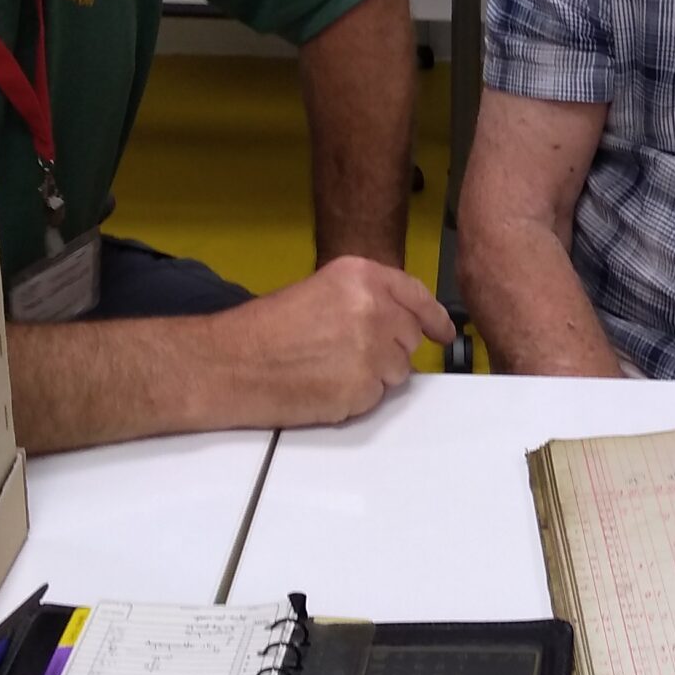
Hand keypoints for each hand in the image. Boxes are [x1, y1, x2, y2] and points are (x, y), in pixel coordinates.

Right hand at [201, 256, 455, 427]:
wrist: (231, 364)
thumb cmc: (264, 329)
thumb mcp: (320, 291)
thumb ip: (363, 299)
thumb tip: (398, 322)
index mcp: (362, 276)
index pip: (416, 296)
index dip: (434, 317)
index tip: (443, 331)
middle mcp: (374, 308)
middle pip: (410, 338)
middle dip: (390, 349)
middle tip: (349, 354)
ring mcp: (372, 350)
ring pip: (398, 371)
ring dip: (374, 375)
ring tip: (330, 369)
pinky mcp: (363, 388)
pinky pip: (377, 397)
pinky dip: (357, 397)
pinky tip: (325, 387)